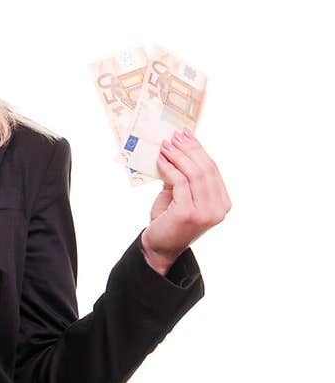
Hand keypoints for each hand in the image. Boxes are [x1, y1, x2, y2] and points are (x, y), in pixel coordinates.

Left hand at [141, 129, 230, 270]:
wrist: (159, 247)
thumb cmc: (169, 221)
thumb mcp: (180, 195)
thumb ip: (184, 176)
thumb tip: (179, 147)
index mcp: (222, 203)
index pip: (212, 169)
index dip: (199, 149)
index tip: (186, 135)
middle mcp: (219, 208)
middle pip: (206, 169)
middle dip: (189, 149)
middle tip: (175, 136)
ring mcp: (206, 212)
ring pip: (194, 173)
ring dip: (178, 156)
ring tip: (166, 145)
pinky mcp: (189, 213)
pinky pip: (180, 182)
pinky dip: (170, 168)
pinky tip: (161, 160)